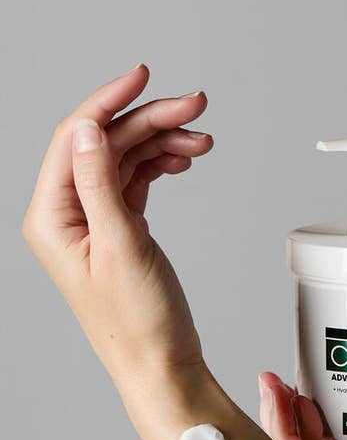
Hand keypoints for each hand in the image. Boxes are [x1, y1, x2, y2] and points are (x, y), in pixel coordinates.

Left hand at [23, 64, 212, 375]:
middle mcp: (69, 215)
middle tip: (194, 110)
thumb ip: (99, 186)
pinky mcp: (120, 229)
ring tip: (201, 140)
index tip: (142, 77)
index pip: (74, 140)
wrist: (160, 362)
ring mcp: (95, 221)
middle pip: (105, 146)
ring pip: (125, 161)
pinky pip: (136, 182)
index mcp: (53, 218)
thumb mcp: (119, 249)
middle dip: (150, 122)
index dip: (109, 102)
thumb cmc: (138, 323)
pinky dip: (160, 166)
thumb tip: (86, 129)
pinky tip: (183, 161)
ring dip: (162, 144)